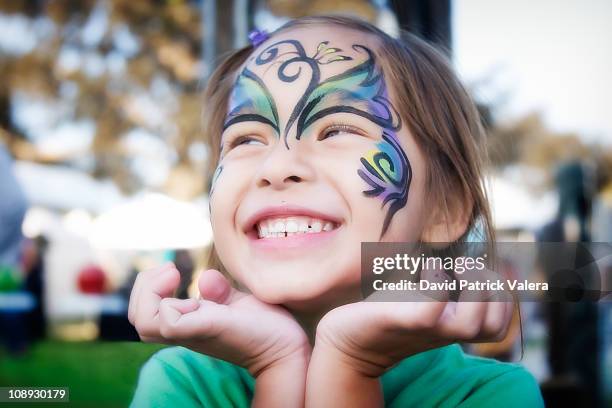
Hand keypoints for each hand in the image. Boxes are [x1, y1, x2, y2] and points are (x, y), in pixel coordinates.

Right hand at [128, 263, 310, 377]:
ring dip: (153, 295)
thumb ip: (217, 291)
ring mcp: (194, 332)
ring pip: (145, 323)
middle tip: (171, 271)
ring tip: (177, 278)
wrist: (285, 346)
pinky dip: (174, 306)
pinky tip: (198, 299)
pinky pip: (170, 324)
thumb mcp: (233, 302)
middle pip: (137, 318)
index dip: (147, 287)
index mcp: (186, 322)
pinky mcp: (209, 329)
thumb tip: (204, 278)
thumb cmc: (262, 324)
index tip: (173, 270)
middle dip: (144, 287)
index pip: (143, 312)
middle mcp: (185, 330)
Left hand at [313, 268, 512, 376]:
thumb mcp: (419, 294)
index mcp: (453, 326)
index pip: (499, 324)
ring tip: (456, 265)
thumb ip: (443, 282)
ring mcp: (427, 328)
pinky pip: (432, 306)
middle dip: (495, 290)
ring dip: (475, 287)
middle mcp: (445, 331)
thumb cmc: (385, 309)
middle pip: (493, 326)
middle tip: (468, 266)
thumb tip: (466, 255)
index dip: (504, 295)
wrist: (347, 337)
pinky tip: (427, 266)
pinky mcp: (404, 321)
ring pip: (473, 324)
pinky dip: (437, 280)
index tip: (482, 267)